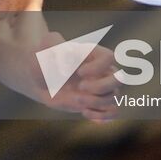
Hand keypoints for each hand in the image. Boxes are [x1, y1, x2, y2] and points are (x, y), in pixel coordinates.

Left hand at [0, 24, 119, 121]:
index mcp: (93, 54)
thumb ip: (53, 43)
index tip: (79, 72)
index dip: (98, 68)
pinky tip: (85, 113)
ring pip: (114, 97)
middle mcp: (101, 70)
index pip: (110, 57)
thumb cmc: (45, 58)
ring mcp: (100, 88)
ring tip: (76, 99)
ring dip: (96, 102)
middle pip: (120, 79)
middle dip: (101, 87)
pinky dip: (103, 116)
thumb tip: (67, 63)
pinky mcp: (96, 103)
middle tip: (80, 87)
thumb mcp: (45, 46)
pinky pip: (113, 112)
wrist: (40, 78)